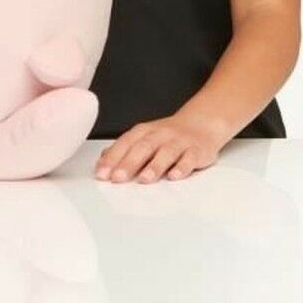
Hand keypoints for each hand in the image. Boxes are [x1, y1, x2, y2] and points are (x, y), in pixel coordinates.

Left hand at [94, 112, 226, 183]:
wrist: (201, 123)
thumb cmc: (167, 135)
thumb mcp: (143, 137)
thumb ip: (124, 149)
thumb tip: (102, 161)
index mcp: (144, 132)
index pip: (125, 143)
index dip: (113, 158)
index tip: (102, 173)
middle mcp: (160, 135)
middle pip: (143, 147)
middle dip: (129, 163)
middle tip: (117, 178)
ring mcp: (179, 142)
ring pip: (166, 153)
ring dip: (154, 166)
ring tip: (143, 179)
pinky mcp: (197, 151)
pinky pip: (190, 158)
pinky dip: (182, 167)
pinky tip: (174, 176)